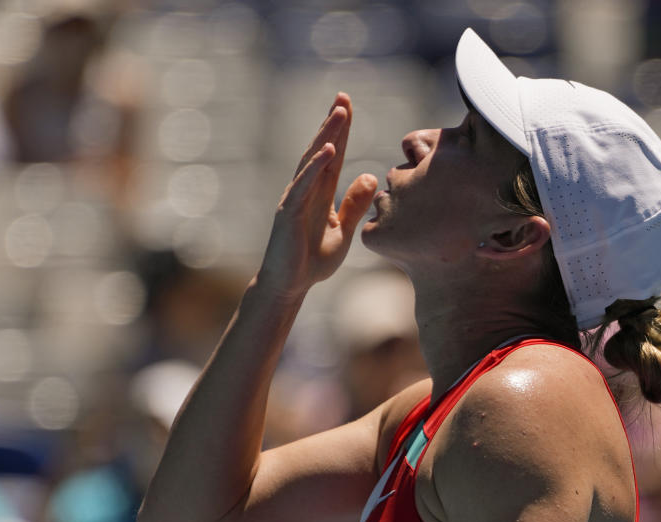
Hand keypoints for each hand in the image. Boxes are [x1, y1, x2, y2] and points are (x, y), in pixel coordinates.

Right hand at [258, 93, 377, 299]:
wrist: (290, 286)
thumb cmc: (313, 262)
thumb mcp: (344, 232)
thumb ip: (355, 206)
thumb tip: (370, 176)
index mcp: (321, 193)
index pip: (334, 156)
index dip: (342, 131)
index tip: (349, 106)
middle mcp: (306, 190)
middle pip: (322, 149)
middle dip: (333, 123)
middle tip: (343, 96)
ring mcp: (295, 199)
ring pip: (312, 161)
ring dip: (326, 135)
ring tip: (339, 113)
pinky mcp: (289, 213)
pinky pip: (303, 185)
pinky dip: (315, 167)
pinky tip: (328, 149)